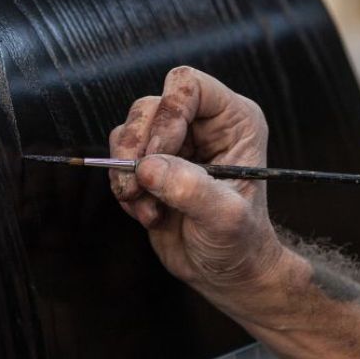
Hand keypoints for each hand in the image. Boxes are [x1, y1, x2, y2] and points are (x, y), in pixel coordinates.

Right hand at [109, 66, 285, 303]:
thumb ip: (191, 189)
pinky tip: (148, 214)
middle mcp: (203, 124)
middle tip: (140, 186)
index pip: (189, 86)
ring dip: (128, 172)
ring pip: (128, 131)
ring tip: (148, 208)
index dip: (168, 114)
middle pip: (150, 105)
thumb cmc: (240, 242)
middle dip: (137, 147)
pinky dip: (124, 188)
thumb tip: (149, 167)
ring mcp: (175, 143)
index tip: (160, 154)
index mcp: (233, 120)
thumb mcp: (225, 218)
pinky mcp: (151, 165)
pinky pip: (119, 160)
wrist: (225, 272)